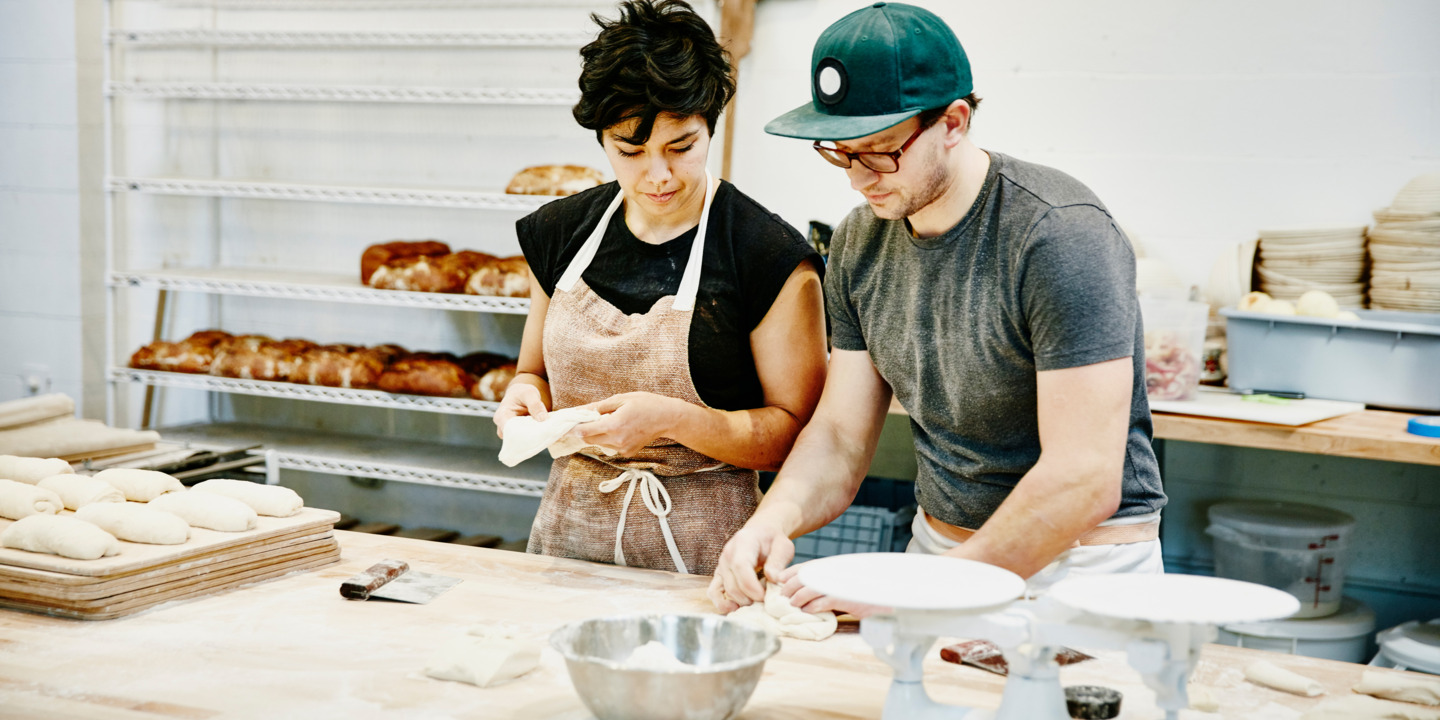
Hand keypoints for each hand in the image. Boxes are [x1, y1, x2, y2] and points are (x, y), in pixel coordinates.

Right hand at [494, 382, 547, 437]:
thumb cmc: (522, 393)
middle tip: (544, 435)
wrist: (520, 395)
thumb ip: (535, 405)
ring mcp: (509, 433)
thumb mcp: (530, 393)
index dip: (523, 434)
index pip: (509, 430)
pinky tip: (543, 436)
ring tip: (544, 435)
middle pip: (514, 439)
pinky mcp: (517, 436)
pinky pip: (525, 441)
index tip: (537, 434)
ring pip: (520, 442)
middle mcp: (502, 427)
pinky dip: (533, 439)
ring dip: (532, 439)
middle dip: (529, 439)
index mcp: (502, 416)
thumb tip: (543, 419)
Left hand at [571, 392, 681, 455]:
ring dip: (597, 434)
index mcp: (614, 425)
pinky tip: (620, 428)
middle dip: (585, 431)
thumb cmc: (646, 404)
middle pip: (589, 440)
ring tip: (609, 421)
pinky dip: (609, 438)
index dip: (574, 427)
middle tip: (585, 420)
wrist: (668, 418)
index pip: (585, 431)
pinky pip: (610, 446)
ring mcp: (623, 449)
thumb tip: (580, 410)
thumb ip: (598, 406)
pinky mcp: (628, 453)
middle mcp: (617, 440)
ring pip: (599, 443)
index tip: (567, 424)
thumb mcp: (621, 399)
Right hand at [707, 520, 795, 613]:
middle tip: (764, 602)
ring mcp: (721, 565)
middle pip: (732, 583)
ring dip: (738, 602)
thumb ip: (778, 562)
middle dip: (748, 598)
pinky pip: (713, 591)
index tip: (764, 597)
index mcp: (743, 542)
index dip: (751, 586)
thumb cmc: (772, 541)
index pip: (741, 566)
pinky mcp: (719, 575)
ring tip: (754, 604)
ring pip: (723, 590)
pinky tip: (735, 608)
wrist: (760, 534)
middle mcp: (727, 554)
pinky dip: (721, 603)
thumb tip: (774, 579)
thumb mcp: (783, 546)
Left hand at [774, 564, 889, 617]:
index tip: (780, 579)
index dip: (792, 572)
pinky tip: (807, 611)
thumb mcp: (847, 589)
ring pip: (812, 588)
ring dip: (799, 596)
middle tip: (782, 594)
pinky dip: (813, 607)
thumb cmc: (869, 595)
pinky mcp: (848, 598)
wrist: (891, 598)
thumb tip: (809, 599)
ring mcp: (842, 585)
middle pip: (807, 575)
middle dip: (791, 585)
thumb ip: (830, 590)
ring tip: (792, 603)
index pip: (809, 566)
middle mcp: (837, 573)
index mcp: (836, 567)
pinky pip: (824, 602)